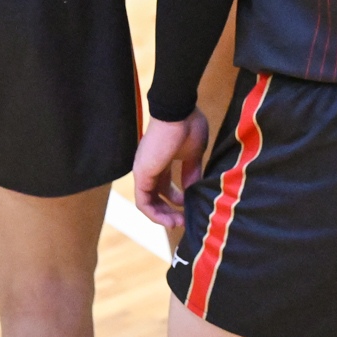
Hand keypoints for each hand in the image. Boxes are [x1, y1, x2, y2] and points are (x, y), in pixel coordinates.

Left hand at [132, 111, 211, 226]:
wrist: (178, 112)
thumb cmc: (188, 126)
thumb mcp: (195, 154)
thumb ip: (192, 173)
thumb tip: (193, 191)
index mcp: (162, 160)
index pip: (166, 186)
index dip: (178, 199)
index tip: (191, 207)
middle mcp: (149, 167)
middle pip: (156, 196)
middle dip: (170, 210)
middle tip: (184, 220)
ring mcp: (143, 171)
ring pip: (148, 202)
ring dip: (162, 216)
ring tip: (178, 224)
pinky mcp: (141, 175)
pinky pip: (143, 202)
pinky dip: (154, 214)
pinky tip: (169, 220)